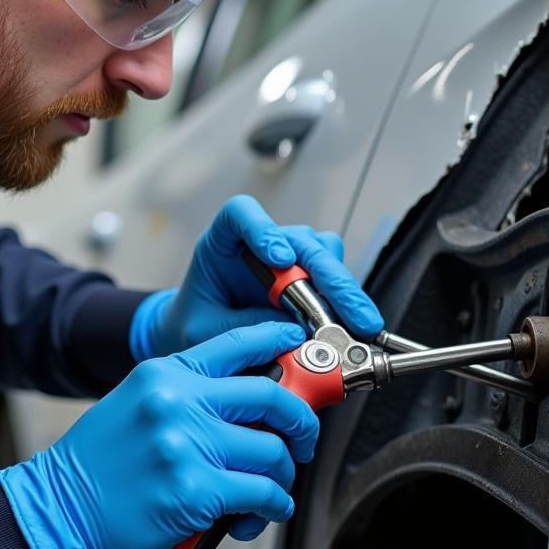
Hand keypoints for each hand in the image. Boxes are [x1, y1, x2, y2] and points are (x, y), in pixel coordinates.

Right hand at [0, 322, 318, 548]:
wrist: (55, 512)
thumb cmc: (96, 466)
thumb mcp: (137, 405)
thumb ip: (188, 396)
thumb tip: (252, 401)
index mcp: (165, 375)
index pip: (238, 344)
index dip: (279, 344)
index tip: (299, 349)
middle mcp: (178, 401)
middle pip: (271, 394)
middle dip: (302, 419)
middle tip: (303, 437)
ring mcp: (187, 445)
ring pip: (273, 451)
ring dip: (284, 474)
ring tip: (273, 487)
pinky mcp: (195, 491)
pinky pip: (262, 494)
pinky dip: (274, 506)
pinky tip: (264, 512)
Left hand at [130, 194, 383, 360]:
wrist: (200, 334)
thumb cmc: (195, 323)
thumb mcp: (204, 331)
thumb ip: (240, 329)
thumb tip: (290, 332)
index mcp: (222, 241)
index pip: (241, 214)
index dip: (263, 229)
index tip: (281, 258)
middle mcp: (261, 243)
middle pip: (300, 241)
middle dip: (329, 278)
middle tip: (349, 313)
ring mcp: (288, 257)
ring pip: (324, 254)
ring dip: (341, 290)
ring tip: (353, 326)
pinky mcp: (307, 276)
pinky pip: (334, 275)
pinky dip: (345, 302)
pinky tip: (349, 326)